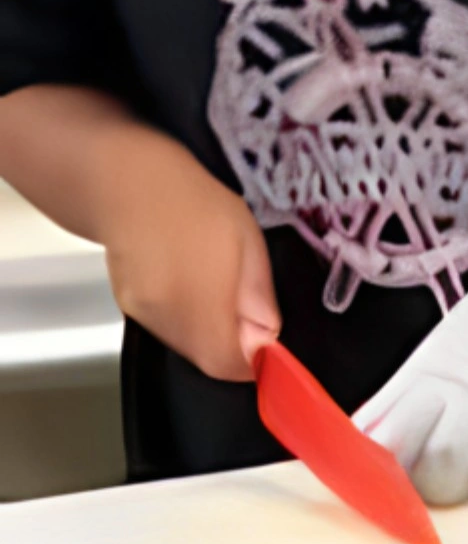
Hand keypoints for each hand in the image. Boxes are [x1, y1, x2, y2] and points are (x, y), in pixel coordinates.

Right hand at [96, 138, 277, 381]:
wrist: (119, 179)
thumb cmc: (191, 200)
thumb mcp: (245, 238)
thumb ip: (256, 293)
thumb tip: (266, 336)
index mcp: (197, 300)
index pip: (228, 363)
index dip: (256, 363)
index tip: (272, 347)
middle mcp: (164, 315)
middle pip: (208, 359)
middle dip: (237, 347)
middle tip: (252, 313)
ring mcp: (141, 312)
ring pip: (189, 346)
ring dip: (214, 334)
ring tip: (221, 289)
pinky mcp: (127, 304)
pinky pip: (170, 329)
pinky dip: (191, 321)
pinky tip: (195, 286)